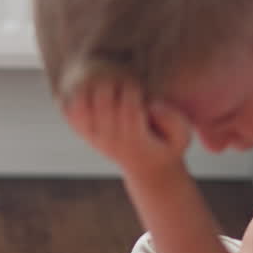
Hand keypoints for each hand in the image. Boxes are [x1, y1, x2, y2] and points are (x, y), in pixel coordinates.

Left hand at [64, 78, 191, 179]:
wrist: (147, 168)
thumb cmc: (166, 145)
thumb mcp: (182, 136)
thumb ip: (173, 120)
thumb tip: (151, 106)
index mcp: (134, 140)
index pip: (128, 108)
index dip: (133, 91)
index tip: (139, 89)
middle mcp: (109, 139)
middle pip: (103, 102)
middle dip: (114, 84)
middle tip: (122, 84)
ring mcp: (93, 136)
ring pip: (82, 105)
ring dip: (93, 87)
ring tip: (107, 87)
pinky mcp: (82, 132)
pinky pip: (70, 111)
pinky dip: (76, 96)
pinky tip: (93, 93)